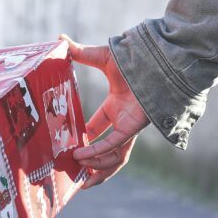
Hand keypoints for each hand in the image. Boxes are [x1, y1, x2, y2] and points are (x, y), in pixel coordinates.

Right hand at [60, 35, 149, 187]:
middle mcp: (124, 119)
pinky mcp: (134, 126)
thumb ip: (80, 53)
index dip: (86, 140)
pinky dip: (98, 153)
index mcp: (118, 106)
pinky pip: (114, 145)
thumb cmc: (135, 56)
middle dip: (94, 167)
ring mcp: (130, 125)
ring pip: (115, 156)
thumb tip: (59, 39)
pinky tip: (82, 157)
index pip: (99, 130)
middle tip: (77, 177)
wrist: (158, 57)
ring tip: (81, 178)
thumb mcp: (101, 57)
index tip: (70, 148)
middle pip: (109, 151)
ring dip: (98, 168)